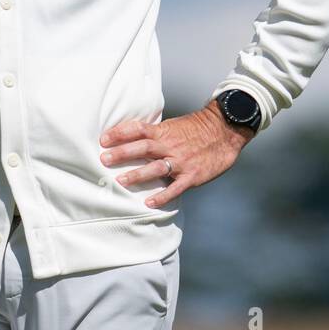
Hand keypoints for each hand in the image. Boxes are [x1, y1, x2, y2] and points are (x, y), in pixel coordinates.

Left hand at [99, 98, 255, 208]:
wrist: (225, 130)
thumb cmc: (197, 129)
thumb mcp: (174, 126)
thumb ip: (155, 133)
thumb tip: (133, 137)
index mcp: (164, 132)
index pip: (138, 129)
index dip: (120, 133)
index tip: (103, 139)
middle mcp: (170, 146)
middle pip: (142, 148)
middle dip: (122, 153)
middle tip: (104, 159)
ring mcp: (181, 161)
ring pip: (156, 168)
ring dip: (138, 175)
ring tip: (121, 181)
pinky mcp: (192, 176)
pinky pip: (175, 188)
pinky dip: (162, 196)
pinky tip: (149, 203)